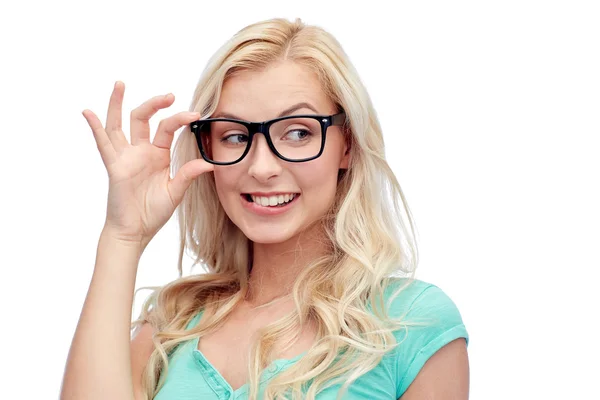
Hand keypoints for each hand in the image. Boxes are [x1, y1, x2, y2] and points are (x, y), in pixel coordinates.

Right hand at [82, 81, 213, 245]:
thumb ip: (188, 175)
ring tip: (120, 84)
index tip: (194, 115)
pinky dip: (94, 127)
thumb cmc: (153, 212)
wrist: (136, 230)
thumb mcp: (175, 192)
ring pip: (119, 124)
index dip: (179, 119)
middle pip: (144, 119)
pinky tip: (88, 112)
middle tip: (169, 95)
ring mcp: (126, 157)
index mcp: (158, 154)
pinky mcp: (114, 166)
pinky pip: (103, 144)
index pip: (167, 128)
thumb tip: (209, 163)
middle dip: (154, 104)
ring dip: (118, 104)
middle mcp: (141, 151)